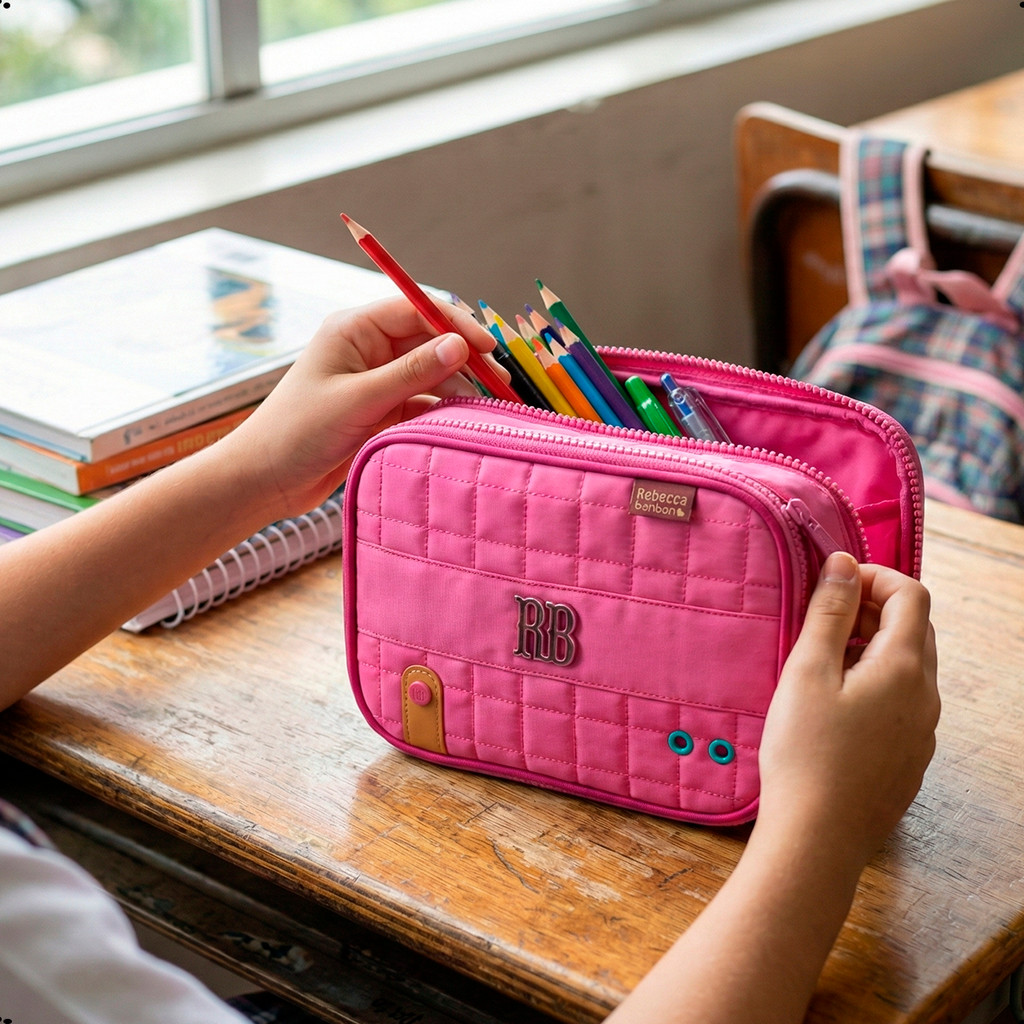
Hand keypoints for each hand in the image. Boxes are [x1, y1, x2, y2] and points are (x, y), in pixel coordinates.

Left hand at [222, 295, 503, 518]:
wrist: (265, 480)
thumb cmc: (298, 432)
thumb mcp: (358, 401)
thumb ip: (411, 373)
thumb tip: (459, 345)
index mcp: (354, 329)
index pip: (416, 308)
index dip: (455, 323)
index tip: (488, 348)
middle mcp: (367, 347)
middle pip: (429, 340)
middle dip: (464, 358)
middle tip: (499, 382)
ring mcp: (375, 379)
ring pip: (430, 372)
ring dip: (458, 386)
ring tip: (487, 406)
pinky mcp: (381, 409)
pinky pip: (422, 400)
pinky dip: (443, 409)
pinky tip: (463, 421)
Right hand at [756, 552, 939, 865]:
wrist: (817, 839)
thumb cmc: (805, 751)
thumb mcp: (807, 672)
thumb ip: (827, 612)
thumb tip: (843, 562)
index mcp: (904, 668)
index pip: (911, 594)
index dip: (873, 576)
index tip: (830, 585)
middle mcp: (926, 697)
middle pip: (915, 629)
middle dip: (872, 610)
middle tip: (820, 620)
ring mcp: (922, 732)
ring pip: (909, 668)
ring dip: (871, 647)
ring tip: (820, 662)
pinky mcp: (909, 760)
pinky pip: (902, 703)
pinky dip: (874, 683)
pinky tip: (832, 707)